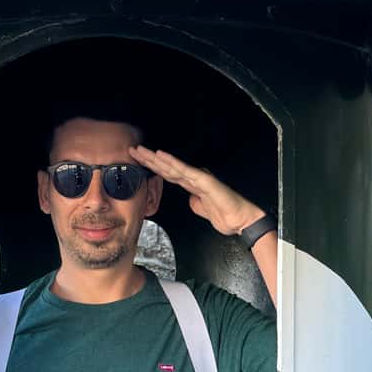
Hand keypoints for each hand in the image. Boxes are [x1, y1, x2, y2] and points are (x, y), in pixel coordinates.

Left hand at [129, 145, 263, 237]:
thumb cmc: (225, 215)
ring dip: (154, 158)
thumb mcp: (202, 210)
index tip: (137, 163)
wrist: (240, 220)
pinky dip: (172, 162)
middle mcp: (193, 178)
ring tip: (140, 151)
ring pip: (172, 165)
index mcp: (191, 185)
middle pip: (166, 167)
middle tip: (132, 151)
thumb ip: (194, 202)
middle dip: (148, 159)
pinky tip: (160, 156)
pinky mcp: (204, 180)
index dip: (152, 168)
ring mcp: (198, 177)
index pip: (167, 174)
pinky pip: (184, 170)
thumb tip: (190, 199)